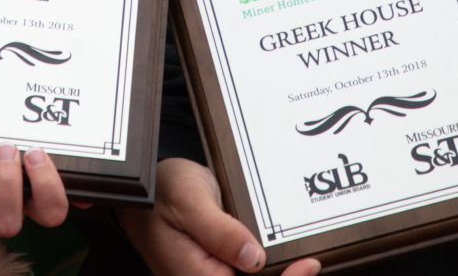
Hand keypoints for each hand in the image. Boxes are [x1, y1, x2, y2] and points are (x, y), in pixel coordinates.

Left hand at [0, 143, 68, 236]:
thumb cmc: (2, 144)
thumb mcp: (33, 147)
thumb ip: (60, 162)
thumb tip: (85, 189)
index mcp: (30, 201)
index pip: (52, 214)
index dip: (47, 187)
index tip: (36, 153)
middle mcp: (0, 213)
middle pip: (9, 224)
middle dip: (7, 183)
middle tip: (6, 147)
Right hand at [120, 158, 318, 275]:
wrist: (148, 189)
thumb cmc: (162, 191)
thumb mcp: (189, 199)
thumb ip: (219, 230)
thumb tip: (252, 257)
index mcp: (192, 275)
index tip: (305, 266)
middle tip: (309, 264)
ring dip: (277, 273)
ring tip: (303, 264)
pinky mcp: (217, 272)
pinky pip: (247, 275)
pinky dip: (269, 270)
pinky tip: (286, 261)